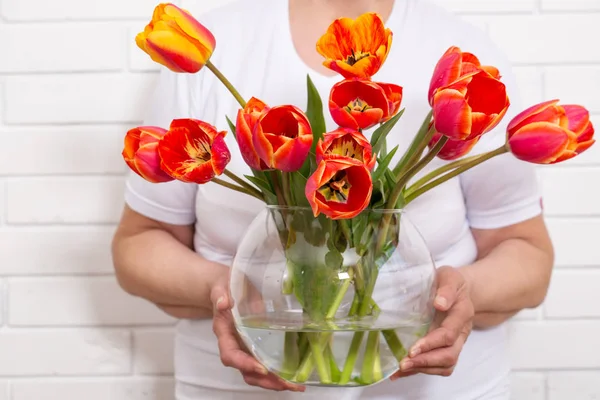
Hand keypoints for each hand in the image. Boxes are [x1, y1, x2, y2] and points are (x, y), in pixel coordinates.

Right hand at [210, 276, 305, 391]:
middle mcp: (234, 345)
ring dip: (274, 382)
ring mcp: (245, 347)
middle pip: (245, 371)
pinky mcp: (257, 345)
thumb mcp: (221, 286)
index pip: (230, 355)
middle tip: (287, 383)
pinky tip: (295, 376)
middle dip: (265, 380)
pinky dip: (278, 373)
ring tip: (295, 385)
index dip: (244, 364)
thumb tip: (224, 303)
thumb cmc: (224, 286)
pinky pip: (265, 364)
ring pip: (256, 373)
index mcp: (224, 332)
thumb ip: (221, 294)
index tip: (261, 368)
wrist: (227, 286)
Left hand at [391, 266, 473, 378]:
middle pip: (449, 355)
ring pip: (445, 364)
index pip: (448, 335)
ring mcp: (455, 343)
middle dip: (426, 361)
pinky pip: (437, 365)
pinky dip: (420, 370)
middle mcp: (461, 332)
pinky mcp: (445, 348)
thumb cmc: (450, 282)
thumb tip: (439, 303)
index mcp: (462, 314)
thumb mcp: (450, 277)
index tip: (413, 349)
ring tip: (401, 368)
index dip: (431, 344)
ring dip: (423, 369)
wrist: (458, 289)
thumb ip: (446, 289)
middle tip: (404, 363)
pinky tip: (401, 372)